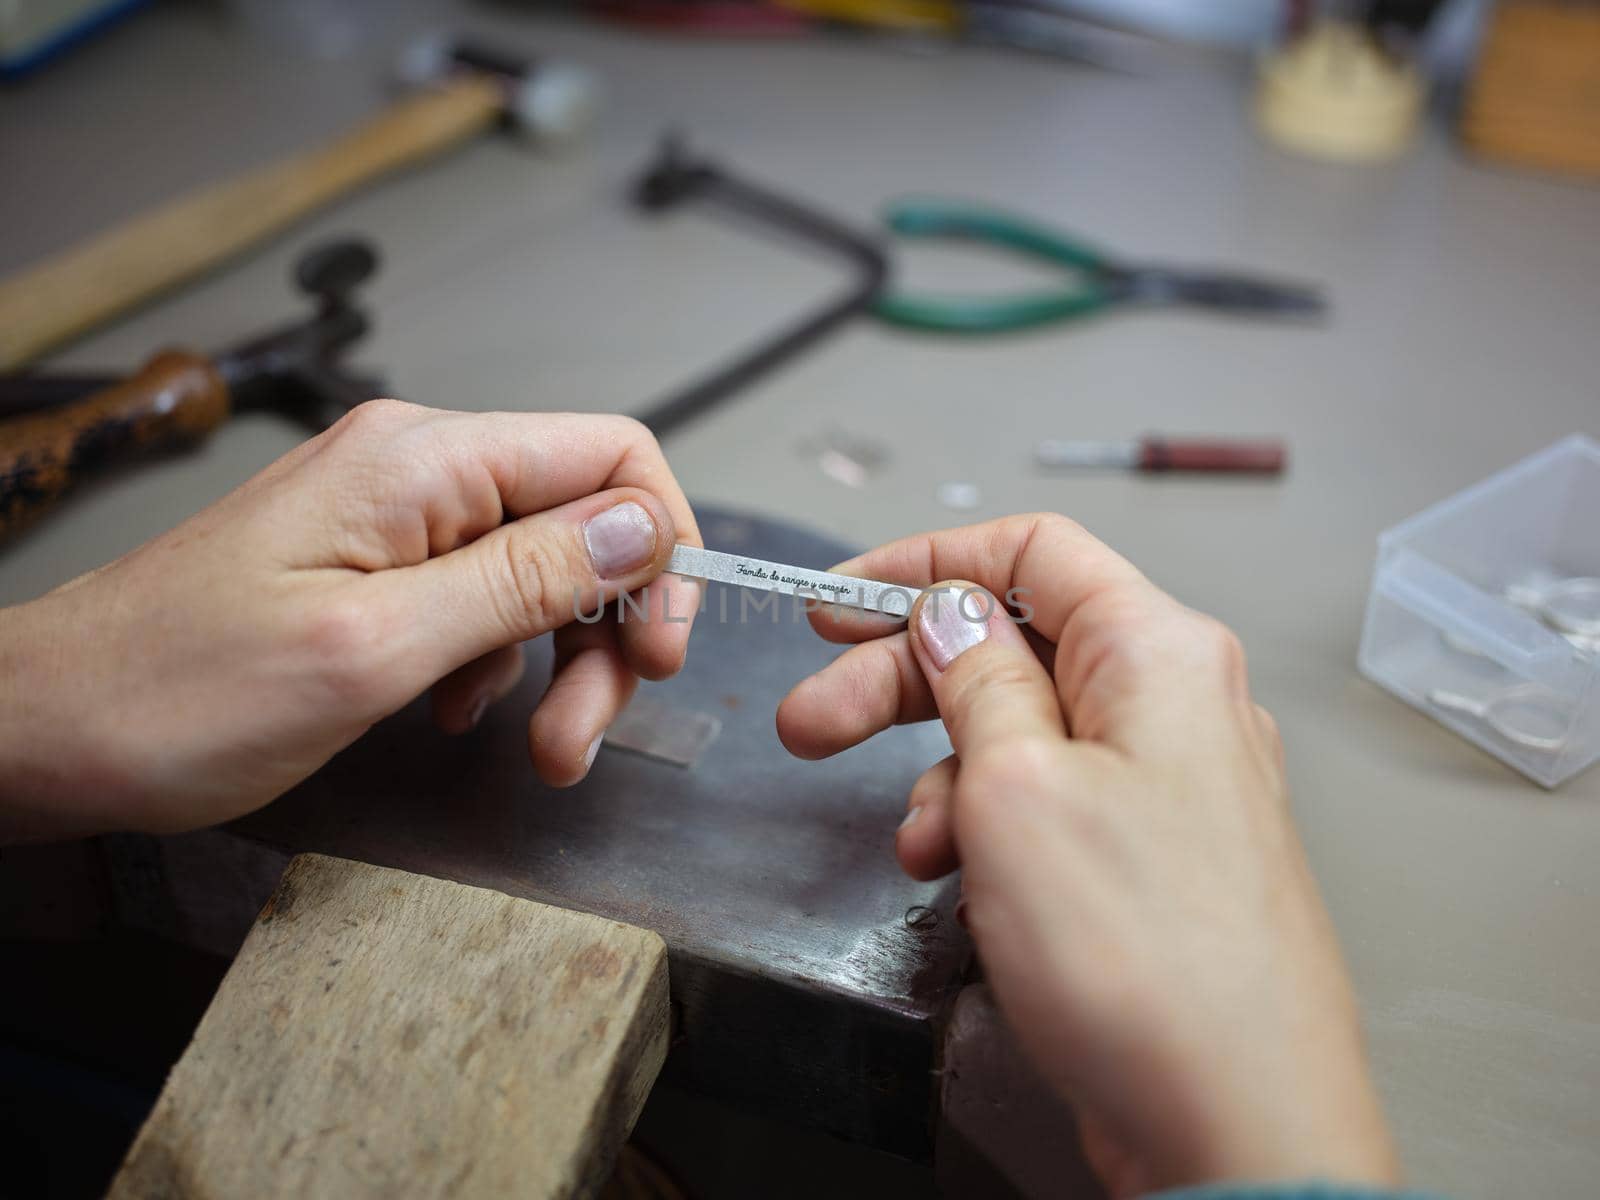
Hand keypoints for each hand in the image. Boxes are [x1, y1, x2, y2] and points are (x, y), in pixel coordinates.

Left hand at [0, 401, 699, 840]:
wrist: (48, 726)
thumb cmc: (177, 691)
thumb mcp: (375, 647)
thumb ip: (521, 579)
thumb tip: (644, 526)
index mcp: (421, 463)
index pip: (609, 452)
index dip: (662, 546)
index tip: (661, 647)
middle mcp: (416, 470)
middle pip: (583, 522)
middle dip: (608, 631)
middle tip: (586, 732)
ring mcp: (392, 516)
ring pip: (539, 570)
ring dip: (558, 663)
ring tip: (537, 749)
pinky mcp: (373, 563)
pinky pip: (481, 599)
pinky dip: (496, 665)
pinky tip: (461, 714)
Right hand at [777, 514, 1396, 1195]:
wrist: (1236, 1125)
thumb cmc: (1149, 959)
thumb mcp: (1016, 785)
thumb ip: (977, 678)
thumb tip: (951, 614)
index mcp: (1158, 652)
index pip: (1033, 551)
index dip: (925, 564)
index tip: (841, 602)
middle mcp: (1176, 706)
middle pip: (1014, 647)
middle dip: (903, 682)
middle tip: (815, 719)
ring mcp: (1170, 787)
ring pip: (1024, 736)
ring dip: (944, 775)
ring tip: (914, 844)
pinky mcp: (1153, 861)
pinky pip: (1050, 809)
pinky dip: (990, 831)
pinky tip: (962, 881)